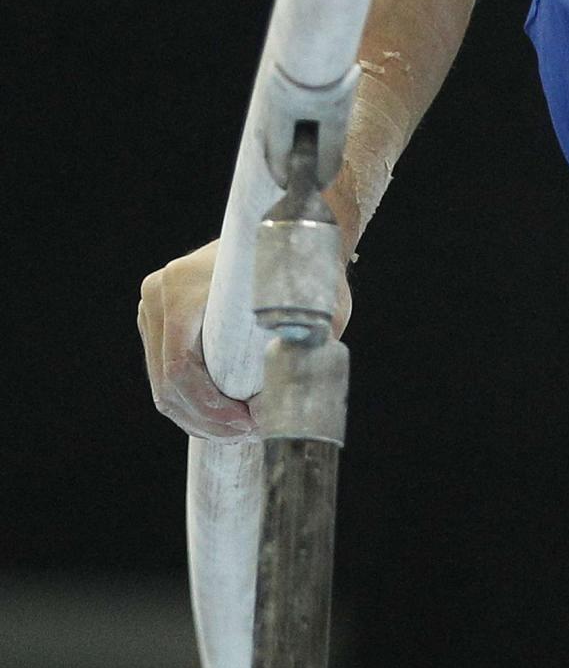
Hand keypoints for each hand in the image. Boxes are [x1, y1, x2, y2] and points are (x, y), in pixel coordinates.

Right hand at [137, 239, 352, 441]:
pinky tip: (226, 415)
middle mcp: (159, 293)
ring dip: (200, 417)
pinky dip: (194, 400)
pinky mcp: (160, 318)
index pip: (179, 370)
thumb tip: (289, 402)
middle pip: (167, 385)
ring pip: (164, 385)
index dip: (211, 410)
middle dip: (208, 421)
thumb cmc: (306, 267)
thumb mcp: (315, 301)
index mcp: (183, 287)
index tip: (250, 425)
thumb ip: (306, 344)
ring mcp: (154, 305)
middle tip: (250, 435)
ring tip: (243, 430)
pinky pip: (167, 372)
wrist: (293, 232)